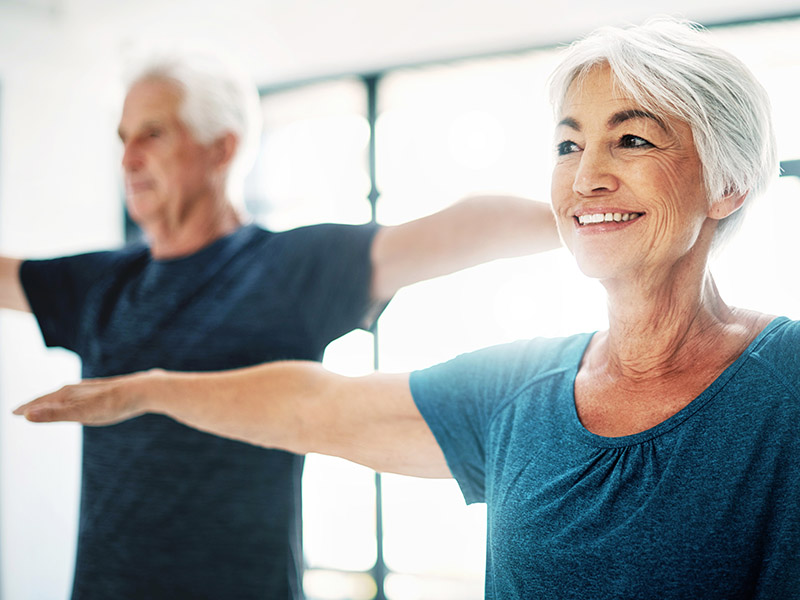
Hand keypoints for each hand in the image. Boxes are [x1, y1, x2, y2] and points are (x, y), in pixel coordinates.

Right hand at [13, 370, 157, 425]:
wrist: (145, 390)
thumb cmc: (114, 404)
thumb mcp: (82, 413)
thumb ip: (55, 415)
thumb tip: (26, 415)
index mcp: (69, 394)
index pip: (41, 402)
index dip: (27, 408)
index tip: (13, 412)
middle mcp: (77, 389)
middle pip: (51, 397)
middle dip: (36, 404)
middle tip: (21, 410)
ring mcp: (91, 390)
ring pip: (66, 396)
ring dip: (53, 401)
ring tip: (45, 406)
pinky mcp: (105, 392)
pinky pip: (81, 397)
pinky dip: (72, 400)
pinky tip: (80, 402)